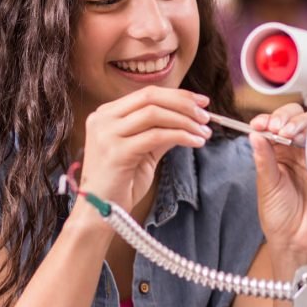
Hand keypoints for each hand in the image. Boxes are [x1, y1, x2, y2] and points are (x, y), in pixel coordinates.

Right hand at [78, 86, 211, 211]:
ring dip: (185, 120)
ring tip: (204, 132)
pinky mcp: (117, 152)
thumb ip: (161, 132)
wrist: (99, 211)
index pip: (147, 94)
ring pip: (154, 114)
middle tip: (206, 116)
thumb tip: (189, 119)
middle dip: (184, 104)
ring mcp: (107, 134)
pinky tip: (195, 142)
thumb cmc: (120, 183)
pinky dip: (180, 136)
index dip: (178, 95)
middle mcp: (103, 119)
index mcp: (106, 114)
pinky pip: (156, 136)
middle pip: (151, 98)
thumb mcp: (144, 152)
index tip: (202, 102)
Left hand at [249, 105, 306, 267]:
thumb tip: (255, 134)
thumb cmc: (280, 219)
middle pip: (295, 120)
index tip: (262, 124)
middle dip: (285, 118)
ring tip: (289, 133)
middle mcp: (296, 153)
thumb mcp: (267, 186)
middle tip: (278, 128)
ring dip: (300, 124)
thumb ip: (263, 159)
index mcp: (277, 156)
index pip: (273, 127)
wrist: (300, 240)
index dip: (268, 120)